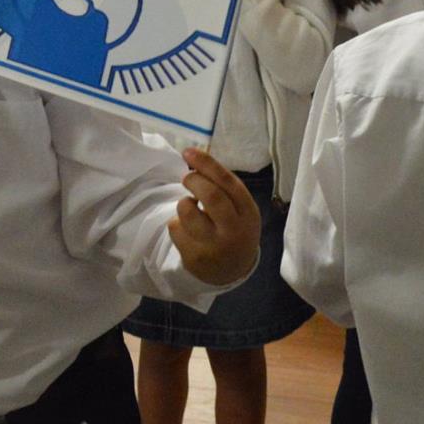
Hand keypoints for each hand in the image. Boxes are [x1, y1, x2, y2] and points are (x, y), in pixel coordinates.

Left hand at [168, 149, 261, 286]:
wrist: (232, 270)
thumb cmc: (233, 229)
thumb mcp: (239, 209)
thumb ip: (223, 187)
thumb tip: (196, 157)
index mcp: (248, 212)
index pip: (228, 182)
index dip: (206, 164)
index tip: (188, 152)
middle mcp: (234, 230)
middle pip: (211, 195)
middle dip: (193, 180)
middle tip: (187, 178)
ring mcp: (214, 246)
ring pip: (187, 211)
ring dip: (183, 203)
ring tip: (190, 207)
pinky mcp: (194, 257)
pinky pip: (175, 228)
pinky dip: (176, 223)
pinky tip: (188, 230)